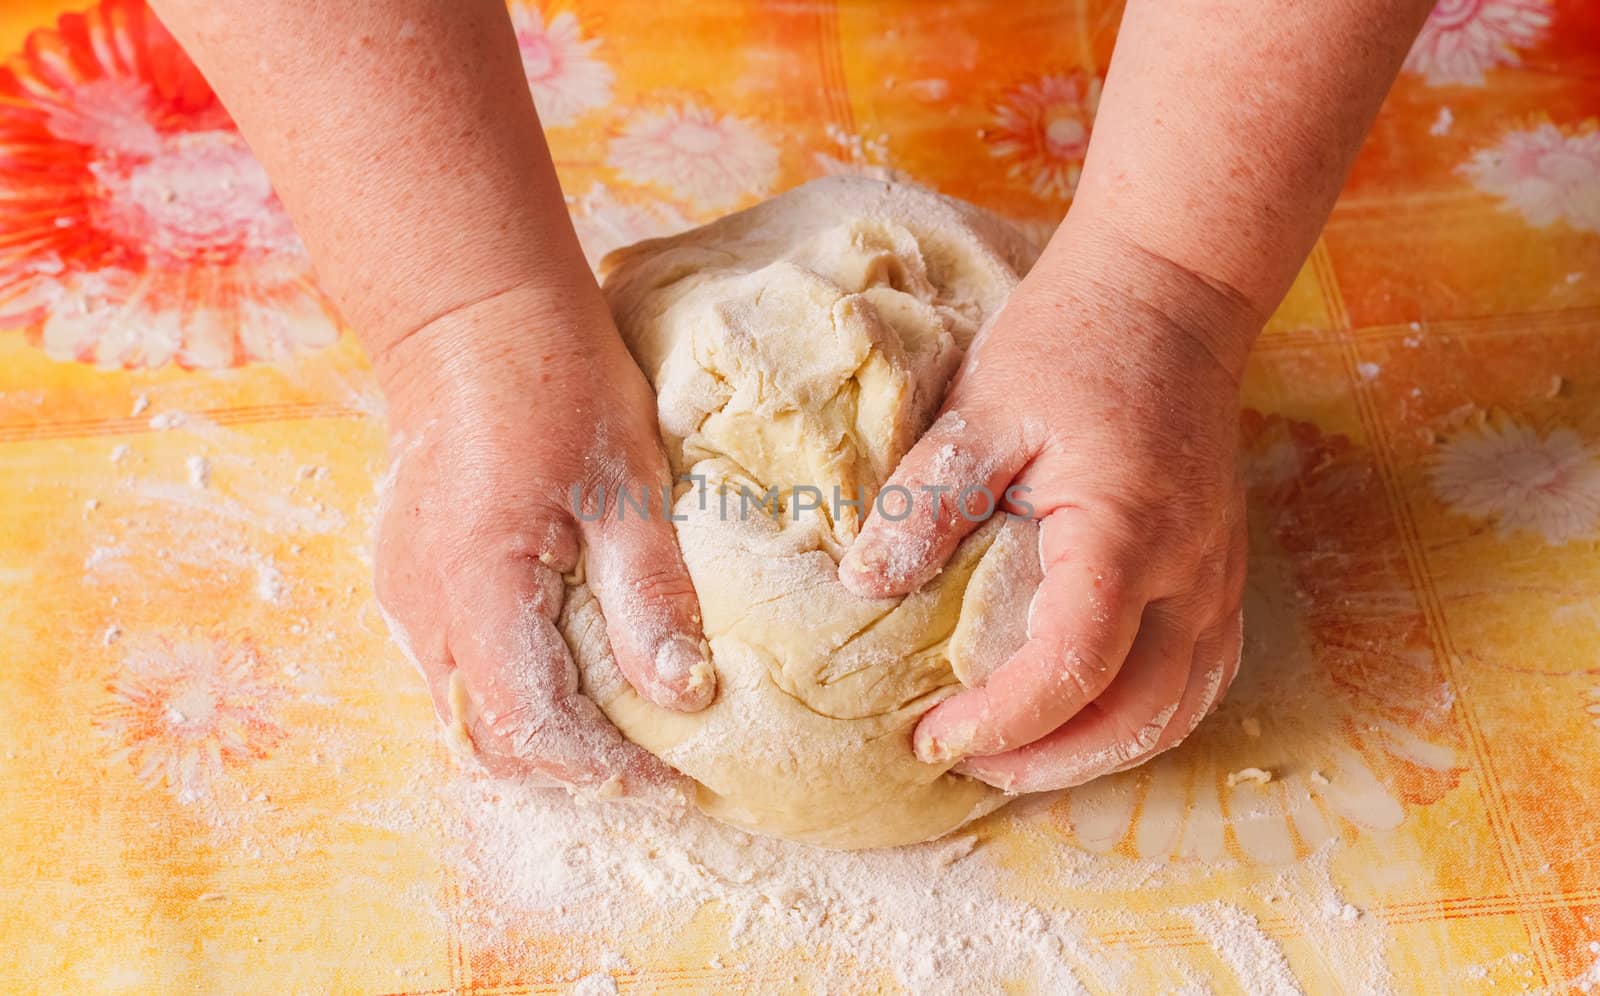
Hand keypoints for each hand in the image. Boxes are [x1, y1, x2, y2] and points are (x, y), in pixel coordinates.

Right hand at [374, 282, 713, 795]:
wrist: (472, 316)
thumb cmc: (555, 382)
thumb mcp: (627, 485)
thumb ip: (649, 596)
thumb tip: (684, 695)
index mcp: (475, 583)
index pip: (534, 725)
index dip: (609, 767)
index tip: (680, 777)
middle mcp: (419, 606)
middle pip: (489, 739)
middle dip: (574, 769)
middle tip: (658, 768)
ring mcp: (403, 595)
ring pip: (467, 712)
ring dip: (542, 738)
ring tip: (625, 735)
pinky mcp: (409, 579)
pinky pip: (457, 671)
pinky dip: (515, 696)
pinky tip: (577, 679)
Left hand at [839, 225, 1253, 792]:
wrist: (1167, 297)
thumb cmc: (1071, 343)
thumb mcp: (982, 409)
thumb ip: (926, 501)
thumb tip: (863, 585)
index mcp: (1125, 532)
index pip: (1073, 667)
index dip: (1002, 720)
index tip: (931, 735)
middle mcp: (1190, 570)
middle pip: (1138, 716)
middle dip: (1048, 760)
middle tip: (965, 764)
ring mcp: (1218, 576)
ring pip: (1179, 709)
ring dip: (1099, 753)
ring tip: (1017, 758)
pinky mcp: (1220, 573)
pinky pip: (1198, 676)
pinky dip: (1142, 718)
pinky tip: (1085, 721)